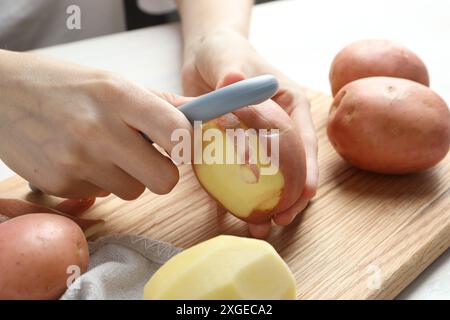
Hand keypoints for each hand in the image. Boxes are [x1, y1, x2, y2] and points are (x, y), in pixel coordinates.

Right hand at [0, 50, 191, 199]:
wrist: (1, 95)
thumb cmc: (66, 86)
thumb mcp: (113, 83)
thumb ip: (161, 104)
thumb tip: (203, 116)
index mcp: (119, 96)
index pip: (177, 132)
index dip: (188, 145)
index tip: (182, 146)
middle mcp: (99, 130)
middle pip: (165, 180)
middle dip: (163, 173)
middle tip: (148, 157)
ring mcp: (77, 161)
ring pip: (134, 192)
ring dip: (127, 177)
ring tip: (103, 151)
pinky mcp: (60, 184)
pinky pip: (102, 195)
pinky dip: (98, 181)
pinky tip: (78, 158)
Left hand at [181, 30, 317, 237]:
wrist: (204, 59)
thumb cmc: (225, 52)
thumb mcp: (229, 59)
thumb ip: (232, 73)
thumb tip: (232, 83)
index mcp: (289, 105)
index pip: (304, 138)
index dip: (309, 167)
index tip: (307, 192)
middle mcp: (279, 127)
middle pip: (292, 166)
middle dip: (291, 195)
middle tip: (281, 218)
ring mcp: (258, 142)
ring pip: (270, 178)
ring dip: (267, 203)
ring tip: (261, 226)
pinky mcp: (236, 149)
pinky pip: (239, 176)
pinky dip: (238, 196)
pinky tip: (236, 216)